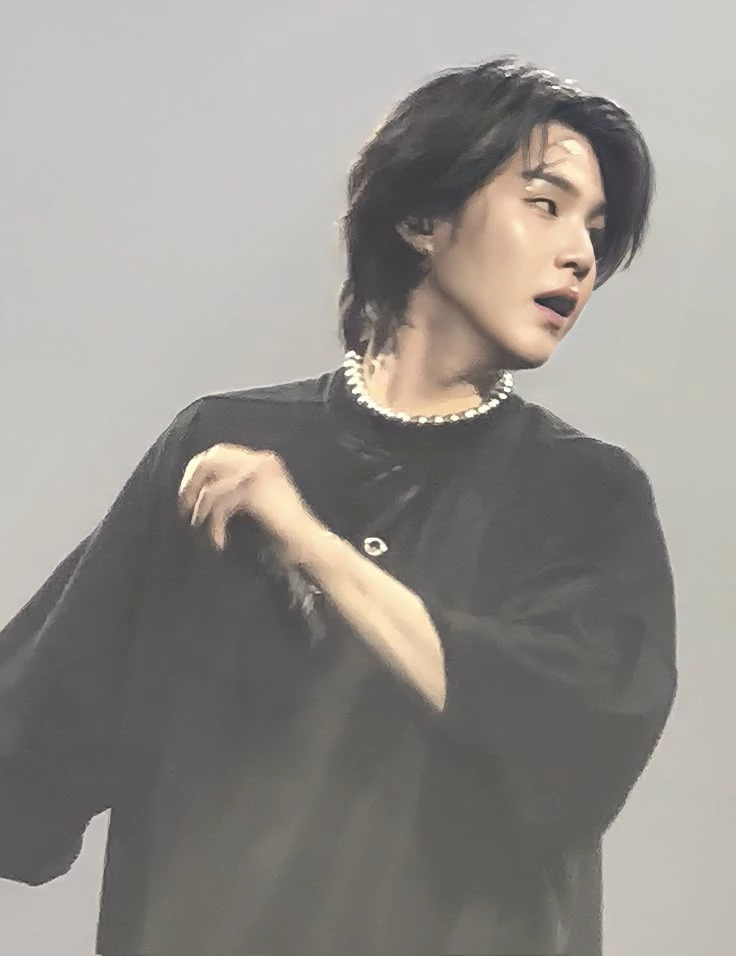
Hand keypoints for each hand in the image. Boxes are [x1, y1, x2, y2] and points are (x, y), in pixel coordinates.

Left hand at [178, 444, 316, 554]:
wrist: (308, 543)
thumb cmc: (285, 531)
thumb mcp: (260, 500)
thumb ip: (238, 487)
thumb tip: (200, 488)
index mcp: (264, 460)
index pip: (220, 452)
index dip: (198, 471)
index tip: (188, 494)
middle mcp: (262, 460)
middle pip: (211, 459)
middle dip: (192, 482)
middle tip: (184, 506)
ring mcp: (259, 474)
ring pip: (212, 484)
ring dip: (201, 508)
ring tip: (199, 525)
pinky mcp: (254, 492)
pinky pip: (220, 504)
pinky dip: (215, 524)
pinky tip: (218, 539)